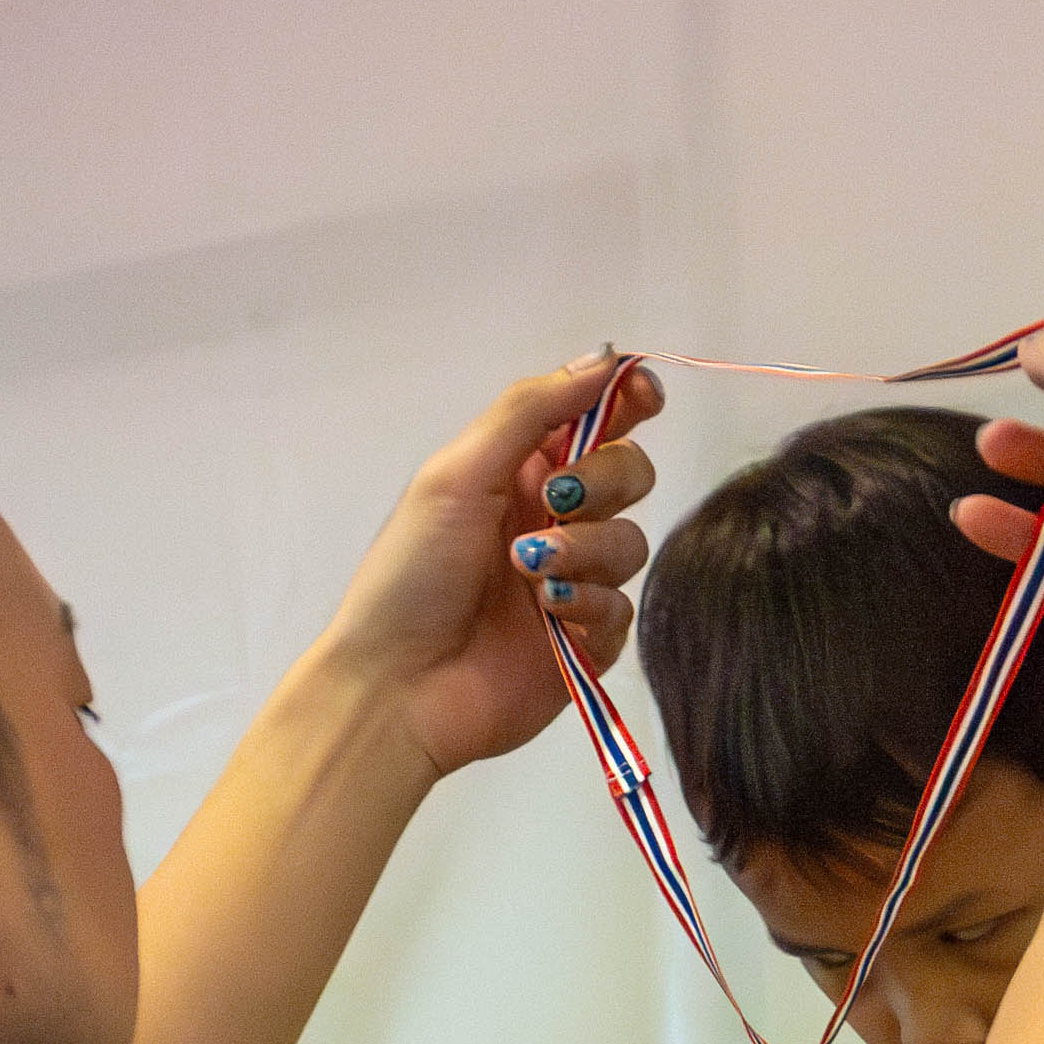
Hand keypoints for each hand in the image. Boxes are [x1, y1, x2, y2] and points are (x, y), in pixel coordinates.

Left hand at [314, 352, 664, 787]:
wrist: (399, 684)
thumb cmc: (412, 572)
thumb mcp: (459, 472)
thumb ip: (530, 411)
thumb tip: (602, 359)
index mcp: (518, 471)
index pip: (594, 421)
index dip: (627, 401)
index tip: (644, 396)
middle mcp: (553, 519)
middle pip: (629, 473)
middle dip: (604, 480)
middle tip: (558, 501)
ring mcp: (574, 581)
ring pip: (631, 542)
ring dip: (588, 550)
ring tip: (531, 571)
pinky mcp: (589, 642)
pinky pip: (623, 608)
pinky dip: (590, 604)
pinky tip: (549, 615)